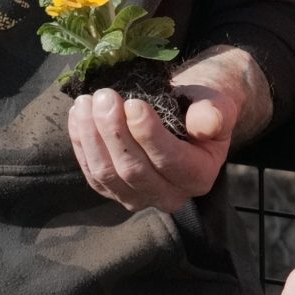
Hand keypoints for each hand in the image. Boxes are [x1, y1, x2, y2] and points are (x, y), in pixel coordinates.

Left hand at [67, 46, 272, 212]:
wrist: (185, 115)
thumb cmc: (201, 107)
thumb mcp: (217, 105)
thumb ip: (215, 114)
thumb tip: (207, 125)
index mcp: (199, 177)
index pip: (170, 161)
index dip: (148, 134)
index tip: (132, 102)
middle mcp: (169, 196)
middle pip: (134, 171)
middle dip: (114, 132)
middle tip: (104, 97)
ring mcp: (138, 198)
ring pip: (107, 175)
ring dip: (92, 137)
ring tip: (87, 102)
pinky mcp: (113, 190)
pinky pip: (91, 172)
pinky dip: (81, 143)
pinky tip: (77, 115)